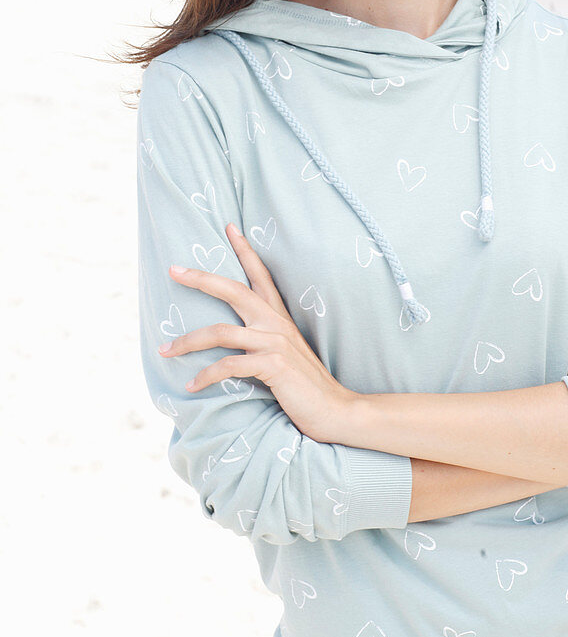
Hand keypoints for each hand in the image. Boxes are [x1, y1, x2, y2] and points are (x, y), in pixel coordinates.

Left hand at [158, 223, 356, 442]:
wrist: (334, 410)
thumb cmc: (304, 385)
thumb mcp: (284, 353)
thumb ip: (263, 340)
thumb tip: (234, 339)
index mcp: (279, 317)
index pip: (260, 274)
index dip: (245, 250)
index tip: (229, 227)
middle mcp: (276, 324)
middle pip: (234, 289)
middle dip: (201, 278)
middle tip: (173, 270)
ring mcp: (274, 343)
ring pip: (221, 331)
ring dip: (187, 341)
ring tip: (165, 350)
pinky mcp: (272, 365)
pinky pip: (228, 365)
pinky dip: (206, 376)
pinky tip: (191, 385)